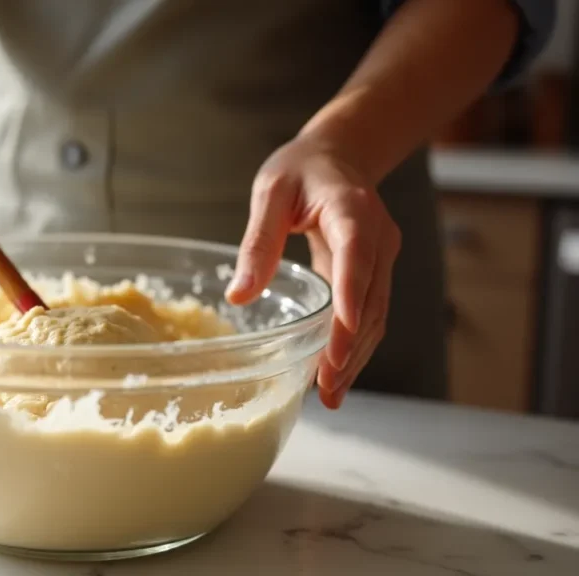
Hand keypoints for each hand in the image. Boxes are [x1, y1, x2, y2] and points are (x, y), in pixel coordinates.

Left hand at [225, 136, 401, 409]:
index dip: (351, 292)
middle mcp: (377, 237)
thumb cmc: (301, 169)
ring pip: (376, 313)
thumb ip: (258, 241)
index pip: (356, 253)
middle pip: (371, 297)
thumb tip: (238, 294)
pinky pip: (370, 313)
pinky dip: (355, 345)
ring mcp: (381, 257)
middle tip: (326, 384)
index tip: (344, 330)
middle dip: (350, 343)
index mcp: (351, 210)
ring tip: (330, 394)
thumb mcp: (270, 193)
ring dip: (356, 354)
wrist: (340, 154)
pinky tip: (336, 374)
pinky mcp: (375, 273)